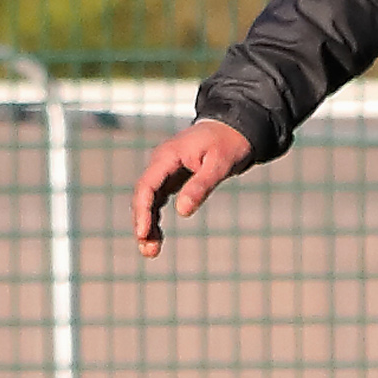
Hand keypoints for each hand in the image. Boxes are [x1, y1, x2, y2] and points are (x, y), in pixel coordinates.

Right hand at [132, 117, 254, 257]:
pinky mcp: (172, 179)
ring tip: (150, 252)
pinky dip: (156, 218)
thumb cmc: (230, 142)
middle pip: (143, 197)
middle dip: (143, 224)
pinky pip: (158, 201)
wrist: (235, 126)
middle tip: (149, 251)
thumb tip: (182, 211)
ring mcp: (164, 172)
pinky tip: (156, 237)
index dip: (142, 211)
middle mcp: (160, 164)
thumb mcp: (220, 164)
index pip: (147, 186)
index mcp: (167, 157)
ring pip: (148, 201)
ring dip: (147, 225)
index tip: (142, 232)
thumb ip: (201, 186)